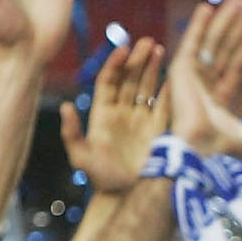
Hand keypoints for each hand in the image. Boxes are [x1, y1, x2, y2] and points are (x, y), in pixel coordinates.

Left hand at [60, 38, 170, 194]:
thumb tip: (67, 106)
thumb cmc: (101, 179)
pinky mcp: (160, 130)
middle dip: (137, 60)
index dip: (115, 64)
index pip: (109, 81)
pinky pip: (164, 105)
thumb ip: (71, 133)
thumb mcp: (80, 157)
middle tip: (146, 42)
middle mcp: (123, 112)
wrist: (126, 198)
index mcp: (103, 113)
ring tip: (159, 50)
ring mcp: (142, 119)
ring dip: (153, 68)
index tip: (123, 50)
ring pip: (147, 87)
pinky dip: (168, 90)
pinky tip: (174, 76)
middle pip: (130, 79)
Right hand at [166, 0, 241, 159]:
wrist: (200, 151)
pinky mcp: (180, 70)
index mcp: (219, 98)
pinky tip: (208, 7)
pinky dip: (198, 25)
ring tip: (239, 1)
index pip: (236, 64)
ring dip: (224, 20)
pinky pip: (191, 42)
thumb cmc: (221, 152)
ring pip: (211, 41)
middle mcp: (204, 84)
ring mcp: (191, 76)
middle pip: (225, 47)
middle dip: (237, 26)